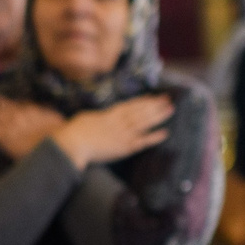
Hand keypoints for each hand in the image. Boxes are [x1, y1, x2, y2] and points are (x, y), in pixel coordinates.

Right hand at [0, 96, 65, 159]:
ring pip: (7, 104)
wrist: (61, 142)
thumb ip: (8, 145)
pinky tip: (14, 101)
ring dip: (0, 101)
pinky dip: (15, 102)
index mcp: (4, 135)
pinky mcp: (34, 109)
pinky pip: (21, 103)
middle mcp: (10, 121)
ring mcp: (22, 113)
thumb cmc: (38, 156)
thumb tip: (2, 138)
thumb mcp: (17, 156)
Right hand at [52, 95, 173, 167]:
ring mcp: (123, 135)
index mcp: (110, 114)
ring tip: (170, 110)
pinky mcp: (123, 148)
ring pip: (144, 123)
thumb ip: (99, 116)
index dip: (144, 101)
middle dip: (155, 105)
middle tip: (168, 100)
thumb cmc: (75, 131)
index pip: (131, 105)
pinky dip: (154, 137)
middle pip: (141, 112)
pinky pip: (142, 142)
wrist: (73, 144)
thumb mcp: (87, 117)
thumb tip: (104, 116)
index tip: (154, 97)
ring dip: (158, 117)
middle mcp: (119, 122)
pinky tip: (165, 133)